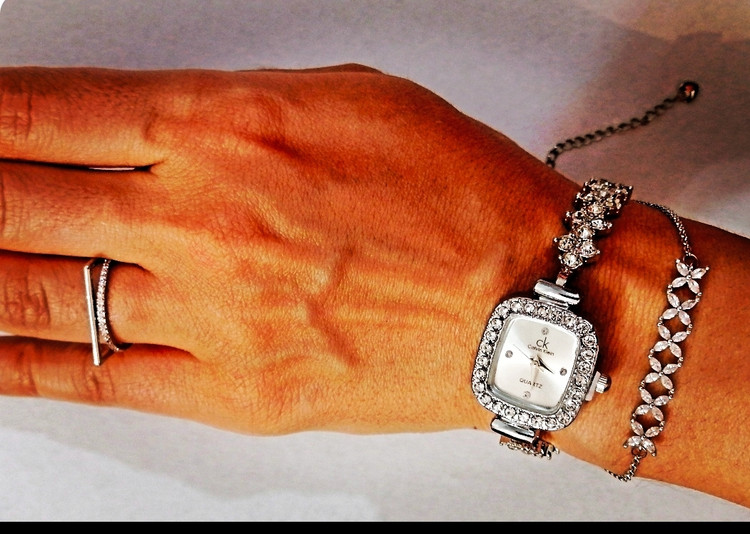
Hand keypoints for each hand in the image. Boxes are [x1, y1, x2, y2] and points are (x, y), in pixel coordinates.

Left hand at [0, 65, 571, 434]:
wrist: (525, 295)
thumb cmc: (456, 192)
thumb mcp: (343, 100)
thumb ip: (232, 109)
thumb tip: (151, 125)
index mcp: (227, 127)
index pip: (46, 113)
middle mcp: (203, 221)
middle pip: (19, 202)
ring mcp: (211, 315)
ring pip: (36, 295)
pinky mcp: (234, 392)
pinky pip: (95, 378)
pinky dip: (20, 366)